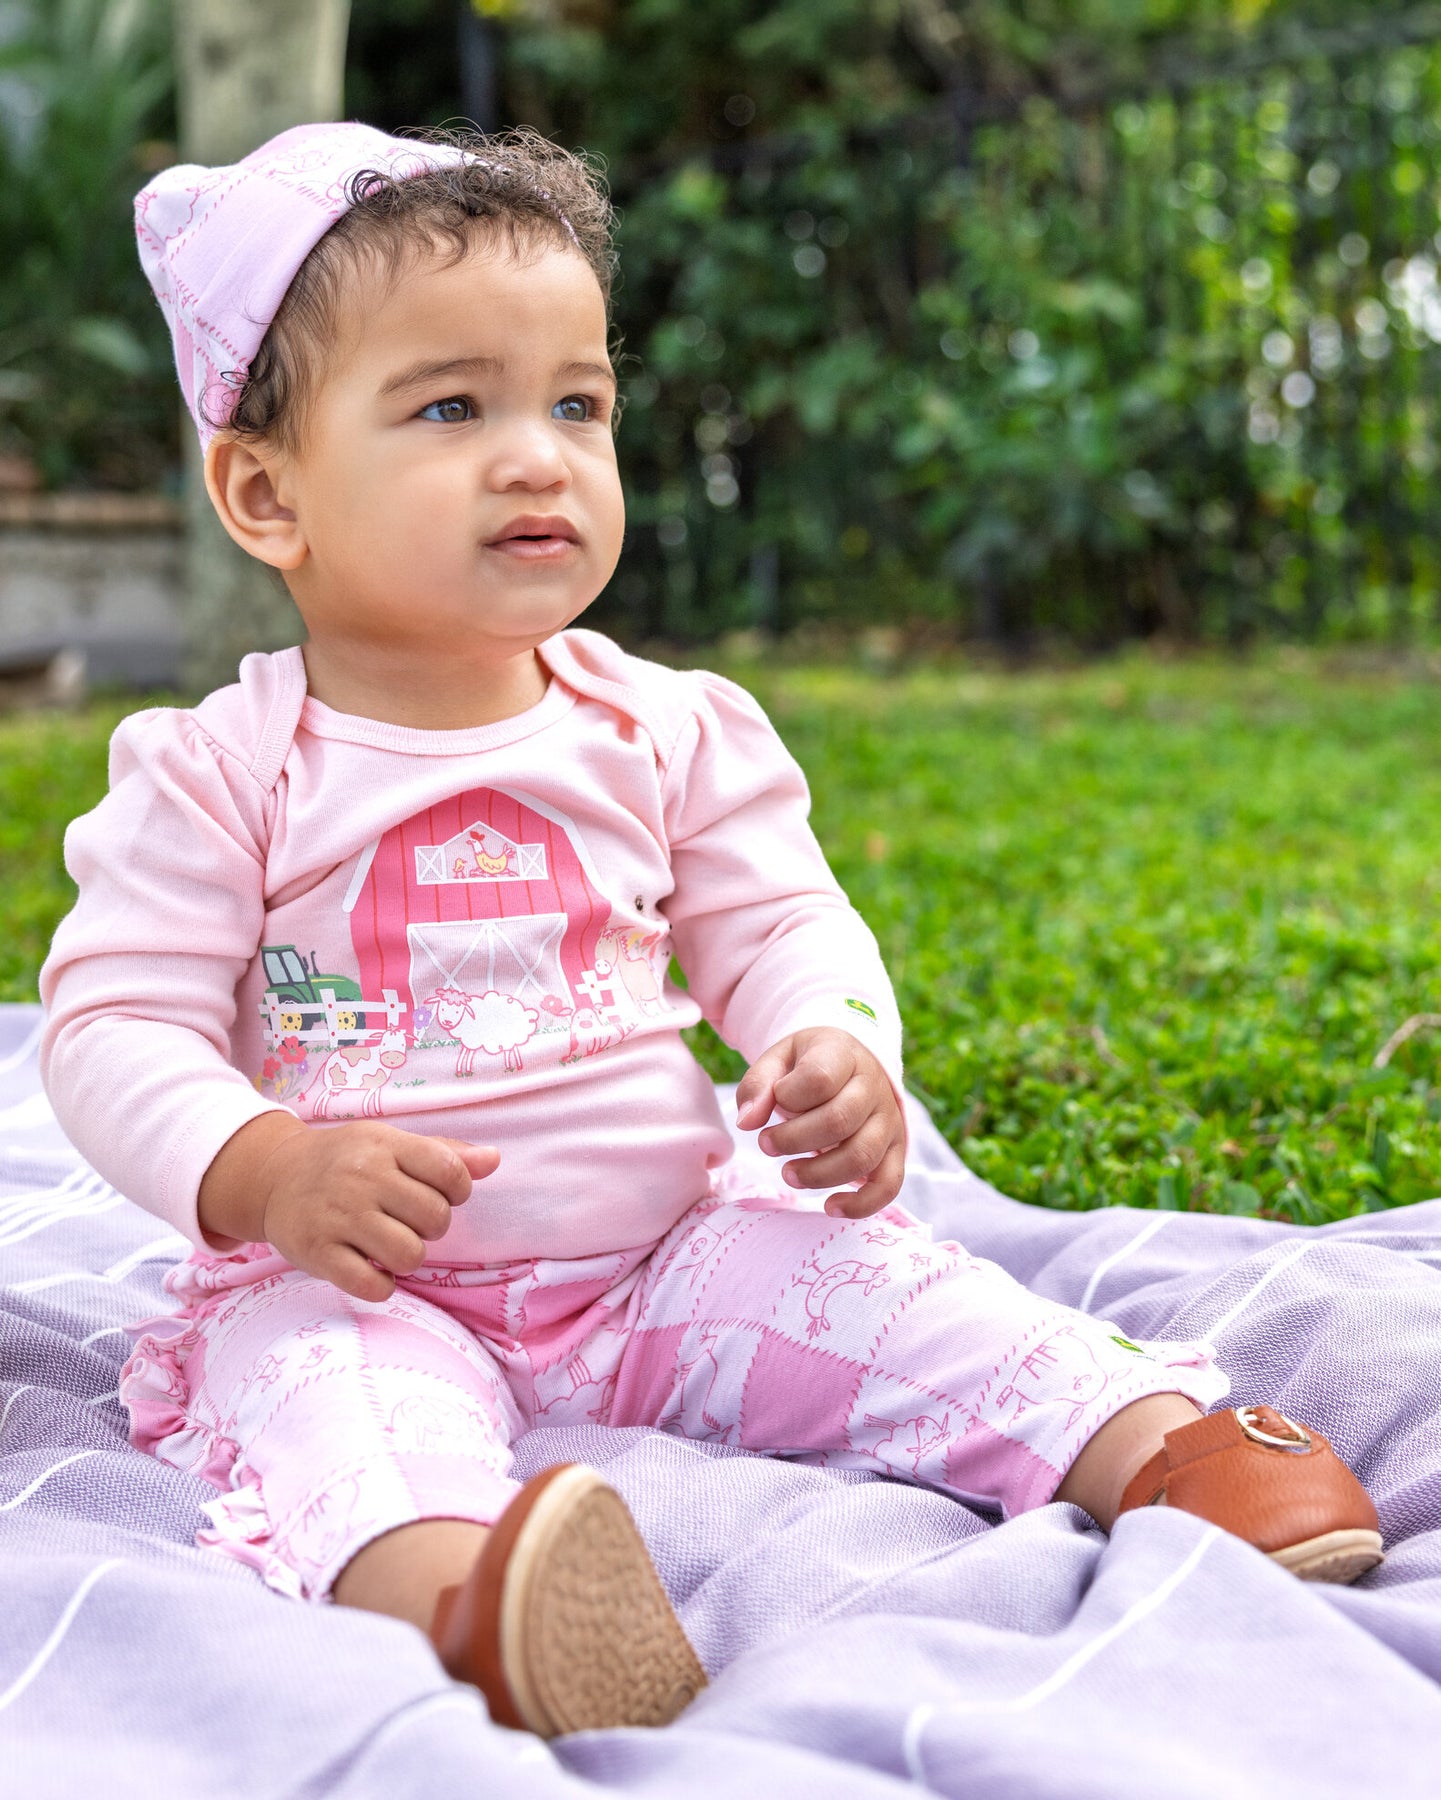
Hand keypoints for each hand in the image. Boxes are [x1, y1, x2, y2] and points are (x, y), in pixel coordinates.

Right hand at [198, 1113, 498, 1301]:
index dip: (457, 1190)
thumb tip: (494, 1161)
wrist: (273, 1177)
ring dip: (409, 1258)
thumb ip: (445, 1154)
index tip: (438, 1193)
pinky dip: (382, 1286)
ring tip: (391, 1245)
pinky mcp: (318, 1253)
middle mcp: (362, 1178)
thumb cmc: (346, 1160)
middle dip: (433, 1227)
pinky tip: (372, 1269)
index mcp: (385, 1146)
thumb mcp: (391, 1144)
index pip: (450, 1171)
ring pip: (410, 1255)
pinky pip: (372, 1285)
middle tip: (409, 1221)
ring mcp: (338, 1217)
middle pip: (435, 1218)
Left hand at [735, 1027, 904, 1217]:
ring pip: (862, 1156)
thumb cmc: (808, 1065)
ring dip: (818, 1174)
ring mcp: (889, 1121)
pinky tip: (830, 1207)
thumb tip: (747, 1122)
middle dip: (793, 1140)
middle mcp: (874, 1087)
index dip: (787, 1096)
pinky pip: (889, 1184)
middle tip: (766, 1144)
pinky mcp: (896, 1151)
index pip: (819, 1078)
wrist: (851, 1064)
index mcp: (843, 1055)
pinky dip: (862, 1204)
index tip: (774, 1100)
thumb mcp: (779, 1059)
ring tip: (788, 1173)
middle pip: (839, 1120)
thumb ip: (758, 1085)